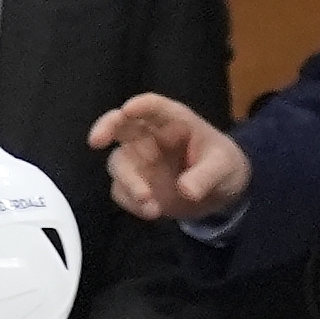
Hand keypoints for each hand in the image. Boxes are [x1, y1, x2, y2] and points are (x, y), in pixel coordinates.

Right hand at [91, 94, 246, 221]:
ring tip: (149, 203)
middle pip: (120, 125)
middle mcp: (150, 137)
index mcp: (173, 121)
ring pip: (118, 163)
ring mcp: (140, 161)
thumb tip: (186, 190)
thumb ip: (205, 176)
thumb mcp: (223, 167)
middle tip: (96, 141)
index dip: (139, 106)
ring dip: (128, 182)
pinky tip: (152, 212)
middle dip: (106, 128)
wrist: (221, 192)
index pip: (153, 106)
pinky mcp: (136, 185)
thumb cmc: (222, 165)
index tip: (127, 111)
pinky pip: (122, 191)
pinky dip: (131, 203)